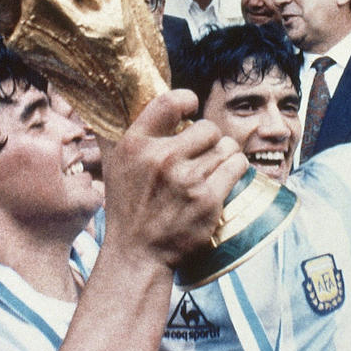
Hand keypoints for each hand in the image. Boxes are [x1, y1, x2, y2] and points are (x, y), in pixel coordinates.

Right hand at [99, 89, 246, 268]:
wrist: (137, 253)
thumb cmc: (127, 205)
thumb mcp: (114, 164)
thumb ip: (117, 132)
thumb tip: (117, 97)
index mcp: (136, 144)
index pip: (171, 101)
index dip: (187, 101)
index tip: (189, 111)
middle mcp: (161, 158)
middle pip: (208, 128)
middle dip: (208, 140)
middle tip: (199, 155)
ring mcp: (186, 180)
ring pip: (227, 147)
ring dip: (224, 156)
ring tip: (211, 168)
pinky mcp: (208, 200)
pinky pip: (237, 166)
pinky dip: (235, 169)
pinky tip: (224, 177)